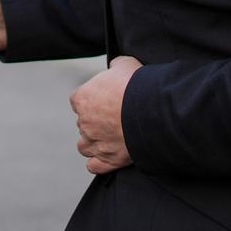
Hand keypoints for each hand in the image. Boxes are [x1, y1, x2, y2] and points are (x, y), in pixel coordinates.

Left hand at [71, 56, 141, 174]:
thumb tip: (115, 66)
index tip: (104, 100)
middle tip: (114, 118)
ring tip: (108, 139)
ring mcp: (95, 142)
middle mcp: (84, 121)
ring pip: (84, 146)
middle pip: (83, 123)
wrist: (152, 110)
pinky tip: (107, 157)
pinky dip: (98, 163)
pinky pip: (94, 166)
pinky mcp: (108, 159)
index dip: (92, 100)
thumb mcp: (125, 64)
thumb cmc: (138, 86)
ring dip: (93, 142)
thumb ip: (115, 66)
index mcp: (83, 98)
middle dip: (95, 121)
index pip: (78, 100)